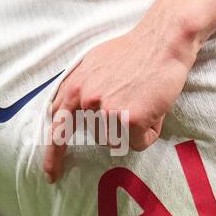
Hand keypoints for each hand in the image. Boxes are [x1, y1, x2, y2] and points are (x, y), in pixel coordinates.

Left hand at [45, 18, 198, 183]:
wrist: (163, 40)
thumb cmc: (134, 51)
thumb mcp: (94, 64)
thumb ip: (80, 88)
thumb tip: (74, 110)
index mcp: (74, 87)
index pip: (57, 126)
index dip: (54, 154)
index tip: (53, 174)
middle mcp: (86, 100)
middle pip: (99, 136)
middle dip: (117, 126)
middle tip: (133, 102)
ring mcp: (106, 111)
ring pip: (120, 140)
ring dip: (135, 128)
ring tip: (145, 100)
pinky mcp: (129, 119)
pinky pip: (140, 141)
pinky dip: (151, 130)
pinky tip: (155, 107)